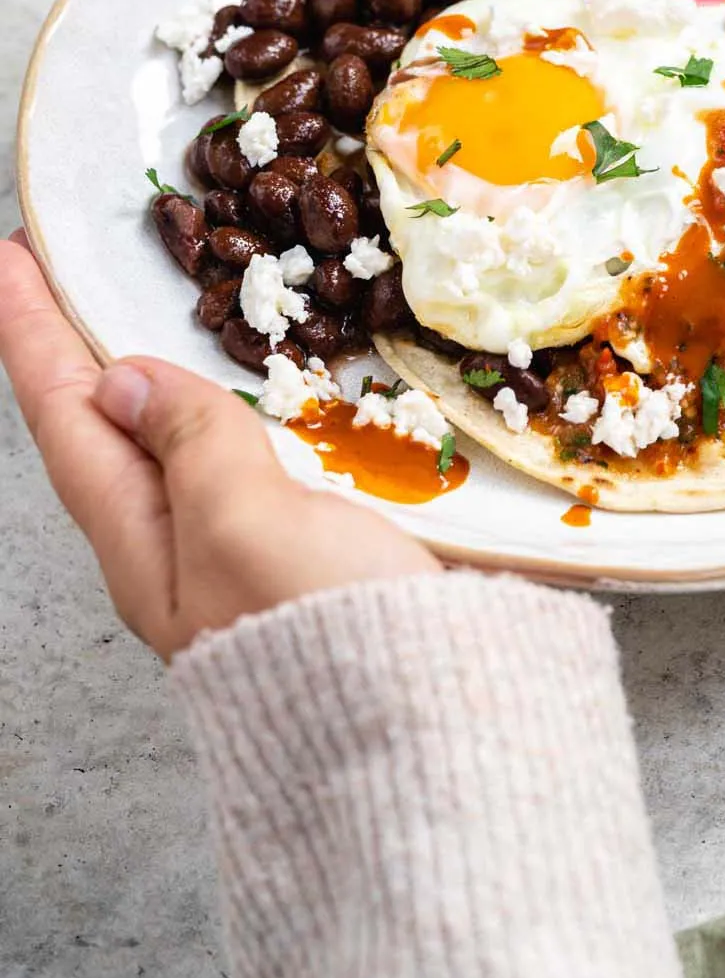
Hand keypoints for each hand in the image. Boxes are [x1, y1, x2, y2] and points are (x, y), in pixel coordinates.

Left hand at [0, 235, 438, 659]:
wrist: (429, 720)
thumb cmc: (327, 631)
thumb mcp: (244, 523)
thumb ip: (190, 444)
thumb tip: (129, 380)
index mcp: (142, 543)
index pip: (67, 416)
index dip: (34, 333)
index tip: (10, 257)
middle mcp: (178, 544)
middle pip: (106, 427)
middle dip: (81, 346)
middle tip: (64, 276)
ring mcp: (241, 547)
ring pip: (175, 439)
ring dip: (154, 371)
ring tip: (139, 316)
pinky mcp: (301, 545)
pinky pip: (242, 456)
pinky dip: (229, 403)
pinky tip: (246, 391)